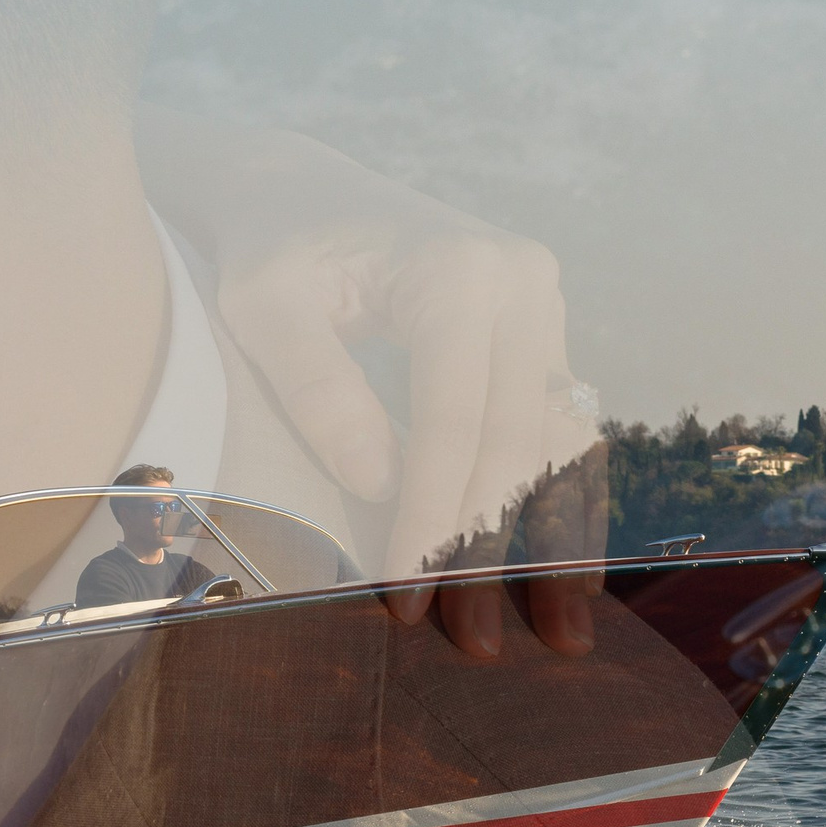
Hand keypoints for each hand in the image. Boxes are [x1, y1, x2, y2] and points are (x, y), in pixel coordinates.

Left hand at [137, 100, 606, 642]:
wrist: (295, 187)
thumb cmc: (269, 248)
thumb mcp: (263, 307)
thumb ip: (318, 389)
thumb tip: (379, 486)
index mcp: (457, 269)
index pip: (453, 420)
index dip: (432, 516)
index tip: (408, 593)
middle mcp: (520, 281)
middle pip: (518, 439)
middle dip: (491, 547)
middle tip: (470, 639)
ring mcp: (541, 305)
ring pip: (560, 443)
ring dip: (554, 542)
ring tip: (555, 635)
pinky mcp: (540, 332)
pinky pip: (558, 431)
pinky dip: (558, 504)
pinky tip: (562, 575)